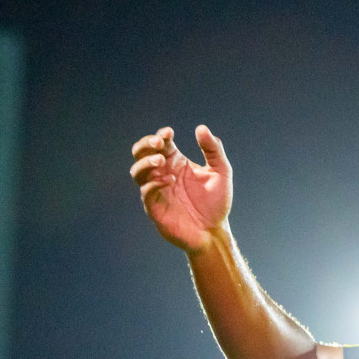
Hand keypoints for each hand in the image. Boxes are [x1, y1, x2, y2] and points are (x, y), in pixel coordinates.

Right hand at [130, 125, 233, 253]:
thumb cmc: (216, 202)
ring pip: (137, 171)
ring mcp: (157, 190)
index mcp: (176, 162)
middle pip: (140, 153)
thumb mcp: (221, 172)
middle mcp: (162, 173)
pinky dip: (154, 183)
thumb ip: (213, 150)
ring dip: (145, 163)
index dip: (160, 135)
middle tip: (159, 142)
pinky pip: (145, 191)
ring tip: (161, 160)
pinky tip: (169, 180)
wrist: (214, 231)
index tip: (169, 133)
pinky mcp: (154, 207)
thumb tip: (202, 128)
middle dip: (145, 144)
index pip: (160, 143)